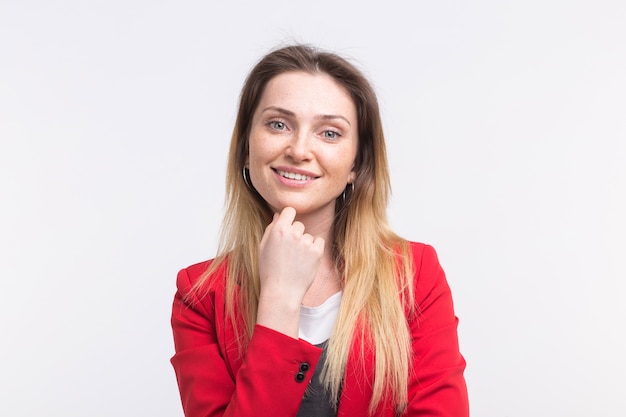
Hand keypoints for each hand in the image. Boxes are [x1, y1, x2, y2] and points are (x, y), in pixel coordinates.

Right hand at [256, 207, 324, 336]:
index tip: (288, 226)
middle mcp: (293, 233)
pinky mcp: (317, 251)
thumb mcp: (263, 247)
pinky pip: (318, 241)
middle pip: (299, 224)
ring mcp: (306, 242)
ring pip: (308, 235)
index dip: (289, 217)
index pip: (289, 210)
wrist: (282, 291)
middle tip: (289, 252)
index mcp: (278, 230)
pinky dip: (314, 249)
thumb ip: (271, 228)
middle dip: (295, 234)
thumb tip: (278, 215)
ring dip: (304, 244)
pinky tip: (305, 260)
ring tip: (296, 260)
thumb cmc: (269, 270)